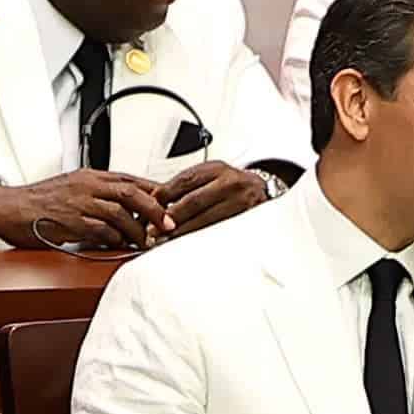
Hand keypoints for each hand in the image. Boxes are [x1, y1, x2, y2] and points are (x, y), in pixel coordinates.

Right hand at [0, 170, 168, 251]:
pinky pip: (101, 231)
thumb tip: (127, 206)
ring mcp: (79, 203)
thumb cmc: (40, 201)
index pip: (131, 179)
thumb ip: (99, 194)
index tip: (170, 204)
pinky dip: (115, 239)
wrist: (9, 208)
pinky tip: (121, 245)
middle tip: (169, 224)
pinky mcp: (70, 222)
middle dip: (155, 210)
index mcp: (90, 176)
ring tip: (147, 242)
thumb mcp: (73, 188)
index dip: (154, 192)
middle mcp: (87, 186)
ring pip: (120, 213)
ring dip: (138, 230)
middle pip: (132, 193)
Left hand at [156, 161, 270, 236]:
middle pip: (194, 201)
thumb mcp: (211, 176)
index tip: (149, 208)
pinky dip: (199, 238)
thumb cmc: (232, 186)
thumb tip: (155, 202)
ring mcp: (240, 202)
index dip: (163, 196)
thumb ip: (186, 186)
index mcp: (216, 169)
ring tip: (165, 240)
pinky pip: (219, 231)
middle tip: (153, 230)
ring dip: (182, 232)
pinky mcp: (246, 220)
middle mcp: (230, 183)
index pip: (184, 181)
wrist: (264, 191)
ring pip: (206, 220)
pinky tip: (187, 243)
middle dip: (170, 217)